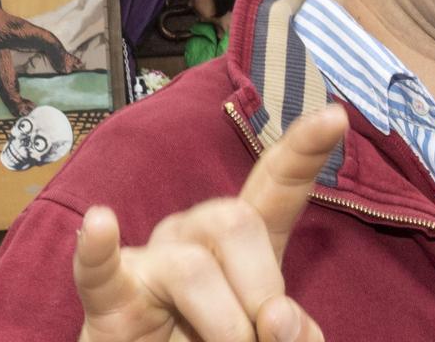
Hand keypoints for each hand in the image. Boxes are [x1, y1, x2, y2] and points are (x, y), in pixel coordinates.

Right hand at [74, 105, 349, 340]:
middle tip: (264, 336)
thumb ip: (293, 332)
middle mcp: (195, 235)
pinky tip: (99, 223)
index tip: (336, 115)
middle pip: (235, 220)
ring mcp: (150, 261)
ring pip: (192, 264)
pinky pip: (101, 270)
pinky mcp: (110, 299)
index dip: (304, 149)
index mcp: (245, 240)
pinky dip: (99, 249)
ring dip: (223, 323)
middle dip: (262, 286)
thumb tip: (280, 318)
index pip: (277, 183)